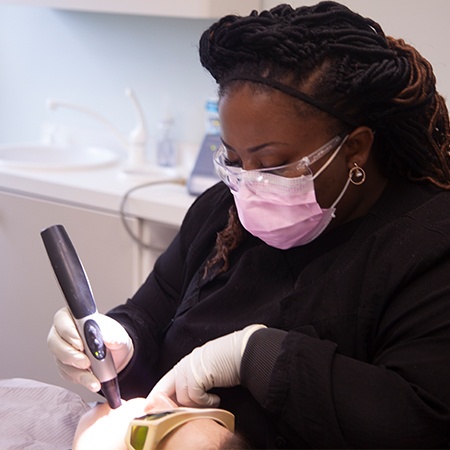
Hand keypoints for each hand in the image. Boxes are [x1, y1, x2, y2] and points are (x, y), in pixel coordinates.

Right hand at [47, 307, 133, 391]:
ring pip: (61, 361)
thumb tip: (108, 339)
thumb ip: (113, 336)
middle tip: (86, 362)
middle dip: (70, 355)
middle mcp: (63, 333)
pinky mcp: (64, 366)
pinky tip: (92, 382)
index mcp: (73, 316)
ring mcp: (62, 350)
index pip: (62, 320)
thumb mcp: (118, 334)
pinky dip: (81, 379)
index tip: (80, 343)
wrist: (116, 353)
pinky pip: (68, 374)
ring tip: (93, 378)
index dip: (68, 332)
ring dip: (77, 371)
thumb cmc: (112, 337)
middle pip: (55, 343)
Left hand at [149, 324, 265, 406]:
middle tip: (181, 416)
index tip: (153, 412)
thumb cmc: (228, 362)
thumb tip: (181, 404)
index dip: (157, 400)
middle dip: (170, 407)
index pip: (162, 385)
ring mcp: (190, 369)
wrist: (244, 351)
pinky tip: (216, 399)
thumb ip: (193, 383)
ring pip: (182, 398)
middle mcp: (184, 365)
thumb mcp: (206, 371)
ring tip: (210, 402)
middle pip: (166, 392)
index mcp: (184, 364)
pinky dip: (206, 403)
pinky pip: (194, 398)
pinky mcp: (198, 374)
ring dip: (196, 406)